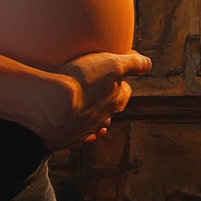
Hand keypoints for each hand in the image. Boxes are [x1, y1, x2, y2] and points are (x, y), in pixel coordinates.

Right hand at [34, 50, 151, 150]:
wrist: (52, 105)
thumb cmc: (83, 82)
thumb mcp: (112, 64)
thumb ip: (132, 63)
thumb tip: (148, 64)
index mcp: (116, 101)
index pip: (124, 91)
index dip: (120, 81)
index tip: (113, 73)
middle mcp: (103, 118)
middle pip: (110, 108)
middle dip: (106, 99)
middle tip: (97, 87)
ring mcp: (84, 130)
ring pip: (93, 123)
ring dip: (92, 115)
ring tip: (85, 105)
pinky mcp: (65, 137)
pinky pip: (74, 135)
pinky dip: (77, 130)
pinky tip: (72, 124)